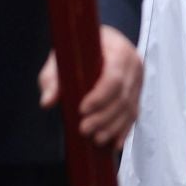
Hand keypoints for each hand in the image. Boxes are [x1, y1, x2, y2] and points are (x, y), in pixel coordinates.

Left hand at [38, 25, 142, 149]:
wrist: (99, 42)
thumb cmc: (80, 47)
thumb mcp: (62, 57)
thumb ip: (53, 79)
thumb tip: (47, 102)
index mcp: (118, 50)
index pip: (114, 77)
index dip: (100, 96)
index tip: (82, 109)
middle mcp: (133, 65)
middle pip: (123, 97)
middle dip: (104, 117)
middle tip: (84, 129)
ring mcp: (138, 80)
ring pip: (130, 108)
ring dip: (113, 127)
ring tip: (96, 139)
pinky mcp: (138, 93)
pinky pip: (134, 114)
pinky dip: (124, 130)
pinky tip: (114, 143)